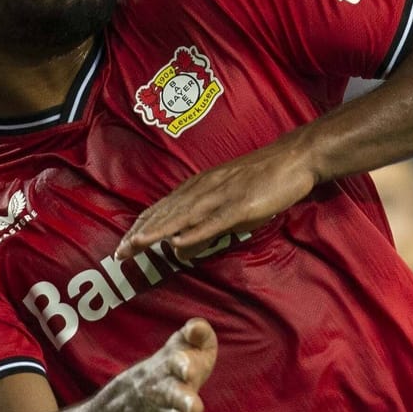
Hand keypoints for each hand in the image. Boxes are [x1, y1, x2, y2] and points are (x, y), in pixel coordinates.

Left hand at [115, 139, 317, 261]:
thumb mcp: (228, 199)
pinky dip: (194, 233)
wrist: (293, 158)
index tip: (122, 246)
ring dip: (158, 232)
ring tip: (136, 246)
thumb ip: (204, 223)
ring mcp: (222, 197)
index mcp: (199, 187)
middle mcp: (204, 190)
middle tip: (119, 253)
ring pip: (183, 217)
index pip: (162, 209)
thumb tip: (180, 247)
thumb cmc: (263, 178)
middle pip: (166, 213)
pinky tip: (178, 244)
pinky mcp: (241, 206)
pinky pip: (214, 221)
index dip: (140, 227)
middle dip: (140, 233)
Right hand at [120, 319, 217, 411]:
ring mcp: (167, 407)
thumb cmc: (182, 357)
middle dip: (183, 400)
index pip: (177, 363)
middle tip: (196, 408)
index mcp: (174, 363)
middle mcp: (167, 386)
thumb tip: (196, 327)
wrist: (151, 383)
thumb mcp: (188, 341)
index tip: (189, 370)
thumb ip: (197, 332)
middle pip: (173, 393)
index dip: (183, 366)